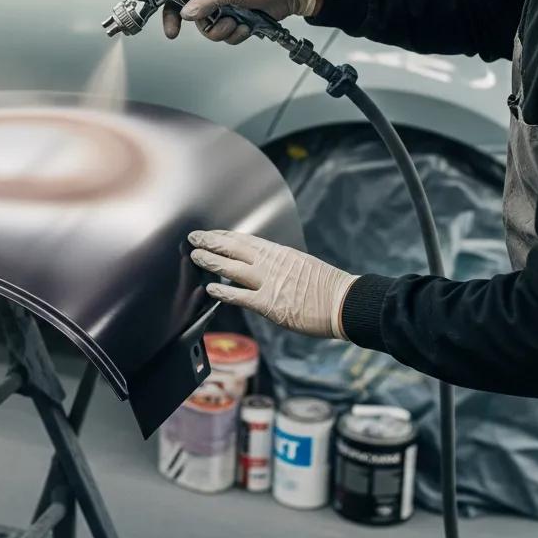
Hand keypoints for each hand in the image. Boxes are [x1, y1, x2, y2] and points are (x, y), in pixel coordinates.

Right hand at [163, 0, 320, 42]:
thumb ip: (206, 0)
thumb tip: (186, 13)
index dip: (172, 12)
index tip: (172, 30)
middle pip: (196, 19)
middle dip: (210, 26)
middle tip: (225, 22)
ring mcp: (226, 7)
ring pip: (211, 30)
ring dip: (226, 31)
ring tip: (239, 23)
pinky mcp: (237, 20)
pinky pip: (227, 36)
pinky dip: (237, 35)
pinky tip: (248, 26)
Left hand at [188, 229, 355, 338]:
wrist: (344, 301)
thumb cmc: (327, 286)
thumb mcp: (301, 264)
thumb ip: (281, 263)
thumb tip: (267, 264)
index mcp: (279, 252)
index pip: (245, 240)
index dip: (224, 236)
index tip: (211, 233)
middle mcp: (271, 262)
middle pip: (233, 247)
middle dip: (211, 241)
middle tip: (193, 237)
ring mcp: (269, 282)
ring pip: (232, 267)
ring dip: (211, 260)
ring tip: (194, 256)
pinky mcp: (270, 303)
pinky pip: (240, 296)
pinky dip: (223, 291)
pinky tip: (209, 288)